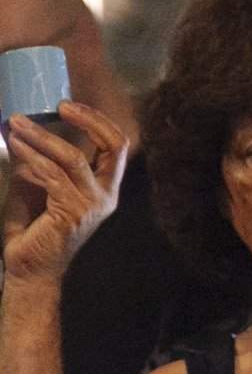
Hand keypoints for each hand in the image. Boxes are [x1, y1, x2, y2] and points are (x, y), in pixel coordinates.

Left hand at [3, 103, 126, 289]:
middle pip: (113, 146)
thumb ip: (40, 162)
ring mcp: (91, 205)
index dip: (97, 120)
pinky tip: (14, 144)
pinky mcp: (71, 212)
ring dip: (40, 135)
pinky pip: (51, 174)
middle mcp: (105, 196)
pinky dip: (30, 155)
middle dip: (88, 120)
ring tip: (15, 122)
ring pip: (73, 157)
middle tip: (60, 105)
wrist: (30, 268)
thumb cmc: (34, 229)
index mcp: (104, 188)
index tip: (68, 106)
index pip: (115, 147)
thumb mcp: (39, 186)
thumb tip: (23, 130)